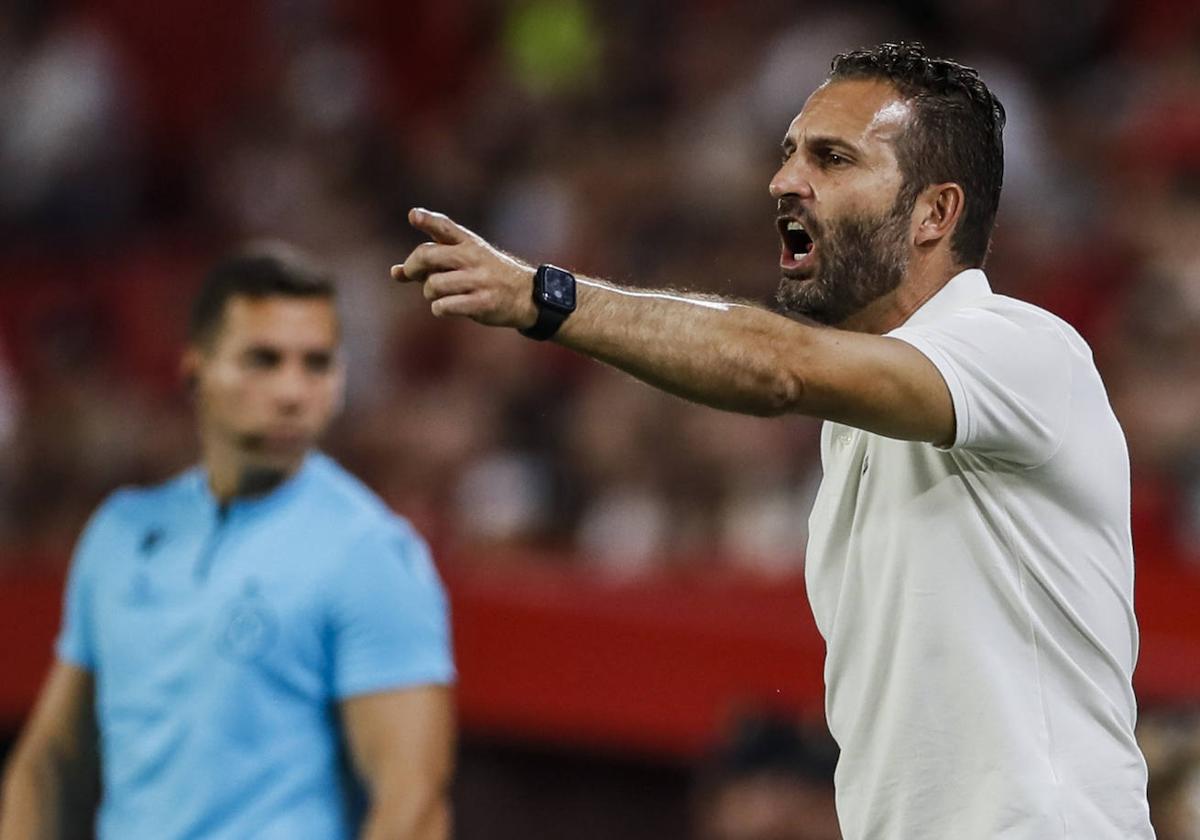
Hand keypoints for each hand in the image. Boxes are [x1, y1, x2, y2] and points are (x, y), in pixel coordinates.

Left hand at [392, 208, 537, 329]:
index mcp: (468, 242)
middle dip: (412, 267)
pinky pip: (444, 306)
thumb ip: (431, 263)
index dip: (427, 220)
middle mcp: (473, 257)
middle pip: (427, 255)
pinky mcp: (482, 303)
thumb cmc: (485, 276)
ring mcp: (479, 280)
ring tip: (439, 295)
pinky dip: (439, 308)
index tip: (413, 215)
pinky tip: (446, 307)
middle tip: (411, 274)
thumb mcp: (464, 260)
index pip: (445, 226)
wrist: (524, 295)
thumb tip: (395, 272)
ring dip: (429, 293)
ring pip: (433, 285)